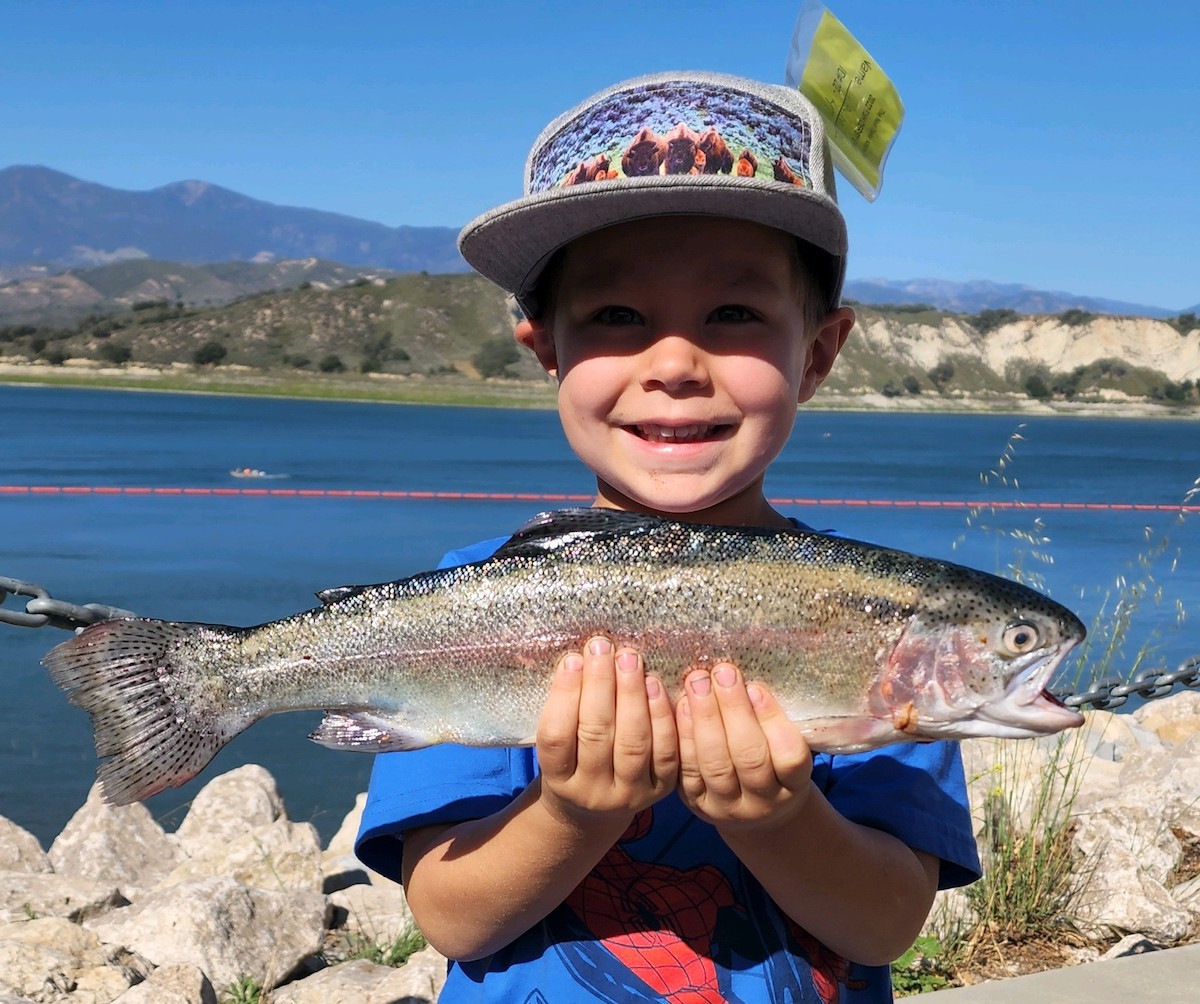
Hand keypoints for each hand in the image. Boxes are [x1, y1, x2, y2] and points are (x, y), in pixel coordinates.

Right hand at [536, 637, 677, 825]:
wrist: (596, 806)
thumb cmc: (573, 758)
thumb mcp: (558, 743)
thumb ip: (564, 708)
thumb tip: (580, 656)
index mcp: (558, 781)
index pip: (556, 737)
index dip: (564, 696)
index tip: (573, 659)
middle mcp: (593, 793)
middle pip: (596, 736)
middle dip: (600, 685)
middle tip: (603, 647)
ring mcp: (629, 794)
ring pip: (633, 743)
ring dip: (632, 695)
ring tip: (629, 659)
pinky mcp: (661, 789)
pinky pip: (666, 751)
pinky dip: (661, 715)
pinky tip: (654, 683)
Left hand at [676, 663, 812, 831]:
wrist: (753, 809)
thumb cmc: (773, 761)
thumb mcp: (786, 746)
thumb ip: (775, 719)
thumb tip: (750, 676)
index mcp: (793, 787)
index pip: (790, 758)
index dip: (773, 722)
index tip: (756, 688)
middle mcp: (761, 804)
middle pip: (749, 759)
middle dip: (734, 711)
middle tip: (723, 673)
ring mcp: (726, 807)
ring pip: (715, 765)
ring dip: (705, 718)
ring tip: (699, 682)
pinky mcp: (696, 802)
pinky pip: (687, 769)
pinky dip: (685, 735)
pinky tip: (681, 704)